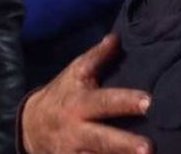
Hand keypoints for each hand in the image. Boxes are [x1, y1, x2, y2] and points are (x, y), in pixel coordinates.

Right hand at [20, 34, 152, 153]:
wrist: (30, 125)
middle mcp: (76, 131)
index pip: (106, 102)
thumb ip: (98, 56)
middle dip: (125, 145)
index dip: (126, 102)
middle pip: (102, 140)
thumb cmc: (63, 93)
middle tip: (149, 148)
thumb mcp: (76, 72)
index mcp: (80, 104)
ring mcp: (72, 153)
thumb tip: (117, 38)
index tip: (149, 102)